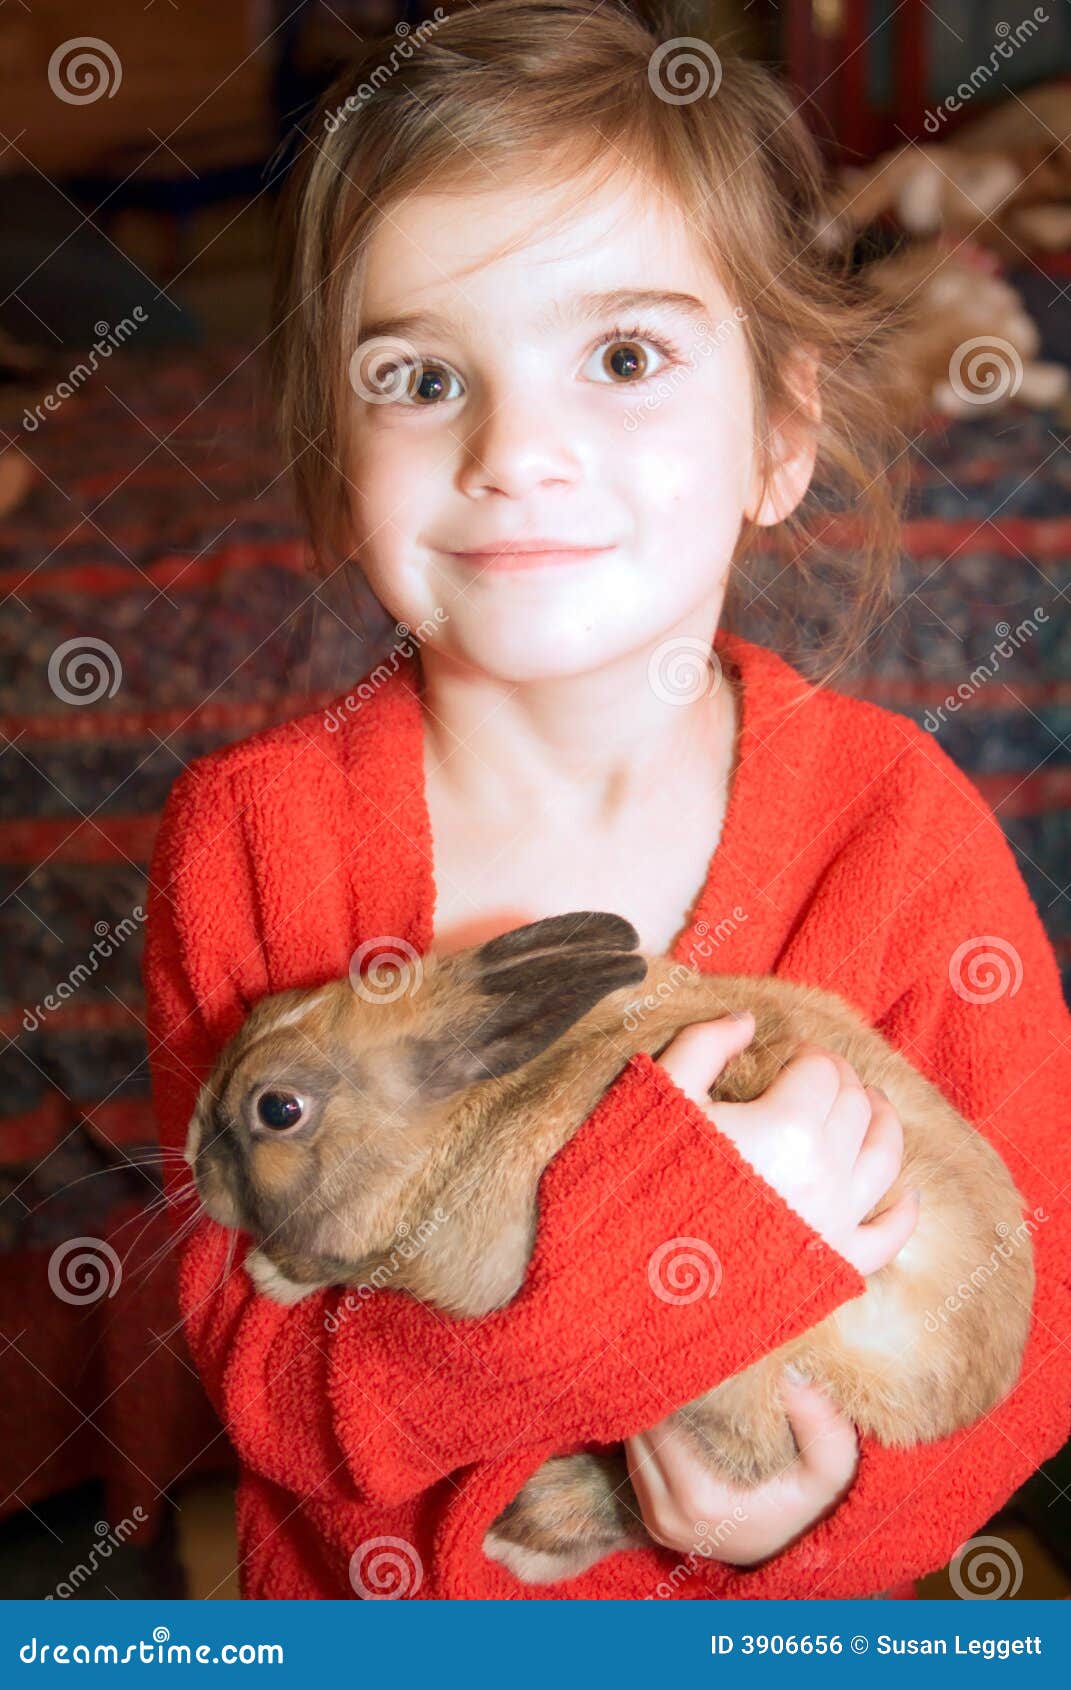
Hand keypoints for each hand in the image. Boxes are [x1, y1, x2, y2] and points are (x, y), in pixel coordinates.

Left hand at [624, 1367, 858, 1565]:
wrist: (800, 1555)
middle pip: (639, 1432)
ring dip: (650, 1413)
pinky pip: (637, 1464)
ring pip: (634, 1445)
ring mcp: (658, 1523)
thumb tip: (790, 1375)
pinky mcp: (655, 1524)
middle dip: (657, 1393)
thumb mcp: (831, 1467)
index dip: (671, 1382)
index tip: (689, 1351)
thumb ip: (820, 1422)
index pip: (659, 1420)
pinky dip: (650, 1436)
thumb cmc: (812, 1504)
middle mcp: (668, 1514)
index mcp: (698, 1499)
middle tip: (678, 1356)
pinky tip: (672, 1410)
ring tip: (676, 1378)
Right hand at [656, 1017, 919, 1276]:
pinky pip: (888, 1238)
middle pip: (856, 1105)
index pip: (822, 1069)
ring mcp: (834, 1221)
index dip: (809, 1054)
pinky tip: (908, 1195)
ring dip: (883, 1125)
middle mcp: (824, 1171)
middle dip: (842, 1082)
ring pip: (885, 1157)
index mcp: (786, 1124)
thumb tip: (747, 1020)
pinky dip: (904, 1213)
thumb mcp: (660, 1097)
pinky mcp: (832, 1265)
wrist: (635, 1274)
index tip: (790, 1056)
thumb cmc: (642, 1180)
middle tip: (819, 1078)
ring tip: (873, 1108)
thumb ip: (704, 1045)